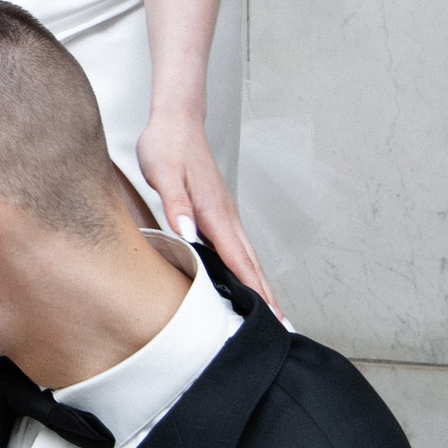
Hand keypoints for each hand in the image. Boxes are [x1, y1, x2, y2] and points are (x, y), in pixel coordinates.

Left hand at [136, 110, 278, 312]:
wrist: (176, 122)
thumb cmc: (166, 147)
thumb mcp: (163, 173)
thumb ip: (176, 203)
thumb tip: (188, 232)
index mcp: (214, 211)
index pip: (238, 258)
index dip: (254, 288)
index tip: (271, 314)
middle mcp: (226, 216)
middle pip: (251, 263)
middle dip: (268, 295)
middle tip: (284, 326)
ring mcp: (226, 214)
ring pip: (248, 256)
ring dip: (261, 284)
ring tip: (274, 312)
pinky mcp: (220, 212)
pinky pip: (238, 247)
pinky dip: (248, 268)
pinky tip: (247, 279)